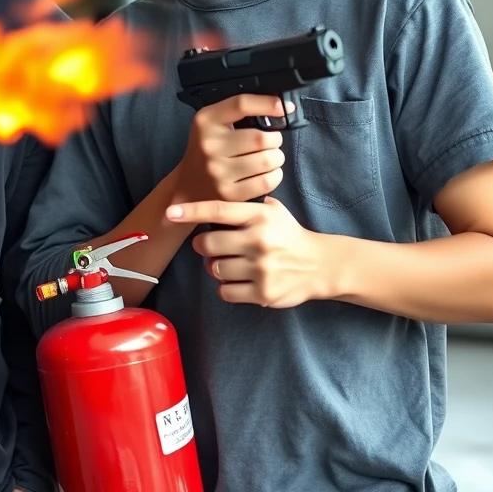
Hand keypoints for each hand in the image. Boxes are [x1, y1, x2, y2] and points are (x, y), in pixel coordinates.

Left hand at [166, 197, 329, 307]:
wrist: (322, 264)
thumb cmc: (288, 234)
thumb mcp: (272, 211)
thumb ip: (243, 205)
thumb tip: (208, 197)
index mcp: (259, 216)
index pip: (218, 210)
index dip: (191, 211)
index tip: (170, 213)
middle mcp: (259, 240)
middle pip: (208, 244)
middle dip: (202, 246)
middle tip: (209, 246)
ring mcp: (262, 268)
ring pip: (215, 269)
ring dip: (216, 267)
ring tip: (228, 264)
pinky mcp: (263, 293)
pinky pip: (226, 292)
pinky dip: (226, 288)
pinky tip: (237, 281)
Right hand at [173, 94, 289, 204]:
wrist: (188, 183)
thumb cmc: (208, 149)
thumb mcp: (212, 122)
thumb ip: (238, 112)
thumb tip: (279, 106)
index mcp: (205, 121)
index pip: (241, 105)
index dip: (267, 104)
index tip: (283, 107)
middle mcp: (209, 144)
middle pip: (261, 138)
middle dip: (274, 139)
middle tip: (270, 143)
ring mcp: (218, 171)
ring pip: (267, 160)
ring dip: (276, 158)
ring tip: (269, 158)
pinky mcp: (228, 193)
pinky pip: (266, 181)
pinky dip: (274, 176)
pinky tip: (267, 173)